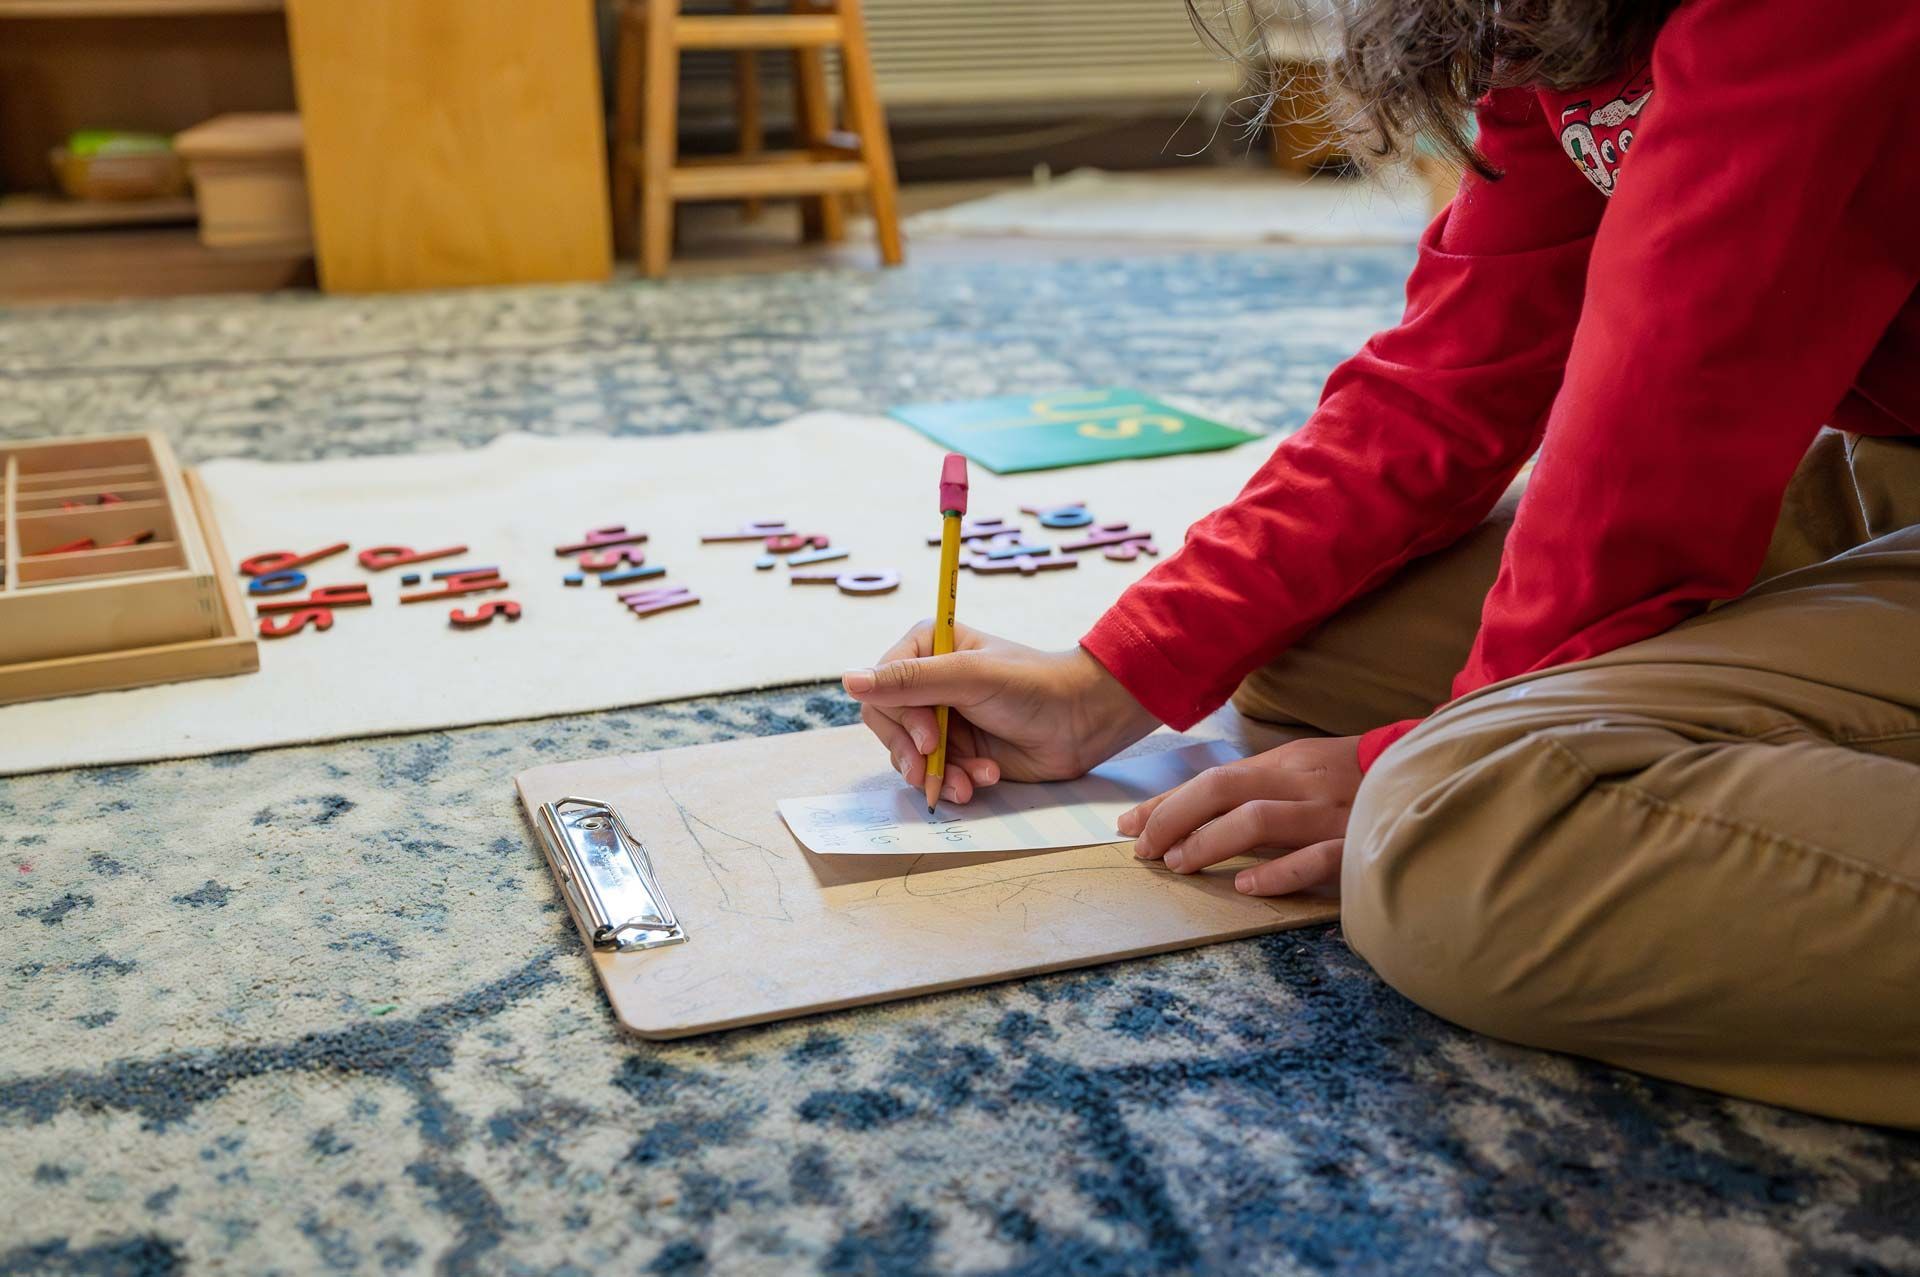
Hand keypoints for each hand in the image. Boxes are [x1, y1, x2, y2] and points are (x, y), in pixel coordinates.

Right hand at [843, 622, 1159, 803]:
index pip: (881, 688)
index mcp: (925, 647)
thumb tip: (848, 681)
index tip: (928, 739)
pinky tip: (983, 779)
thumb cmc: (1033, 685)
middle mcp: (928, 681)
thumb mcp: (970, 677)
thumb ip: (911, 681)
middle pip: (888, 726)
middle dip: (914, 755)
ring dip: (939, 773)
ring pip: (909, 757)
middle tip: (935, 769)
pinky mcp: (958, 750)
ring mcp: (942, 717)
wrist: (1083, 722)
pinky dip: (955, 782)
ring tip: (971, 781)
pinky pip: (934, 774)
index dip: (899, 719)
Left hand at [1117, 736, 1361, 895]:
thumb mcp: (1303, 774)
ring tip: (1180, 864)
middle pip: (1222, 790)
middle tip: (1146, 850)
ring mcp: (1329, 815)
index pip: (1213, 779)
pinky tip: (1244, 888)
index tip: (1129, 827)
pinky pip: (1310, 860)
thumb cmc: (1357, 783)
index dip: (1166, 804)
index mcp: (1286, 764)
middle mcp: (1302, 784)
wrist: (1433, 780)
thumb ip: (1254, 793)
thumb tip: (1189, 817)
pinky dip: (1273, 875)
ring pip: (1256, 820)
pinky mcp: (1355, 848)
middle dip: (1173, 819)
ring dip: (1209, 843)